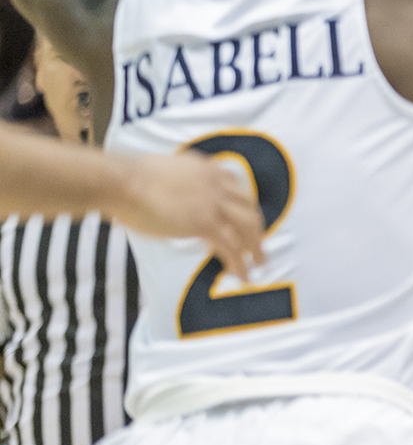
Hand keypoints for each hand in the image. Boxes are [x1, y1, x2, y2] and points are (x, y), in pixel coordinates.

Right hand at [113, 152, 265, 277]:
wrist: (121, 182)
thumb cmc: (130, 180)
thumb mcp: (168, 172)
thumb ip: (183, 183)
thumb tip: (179, 199)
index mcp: (208, 169)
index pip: (238, 189)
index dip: (246, 208)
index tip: (248, 220)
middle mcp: (217, 184)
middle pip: (249, 209)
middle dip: (257, 229)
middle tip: (259, 245)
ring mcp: (214, 203)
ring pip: (247, 229)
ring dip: (256, 248)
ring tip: (259, 264)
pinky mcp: (205, 223)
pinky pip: (231, 247)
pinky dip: (240, 263)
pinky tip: (242, 275)